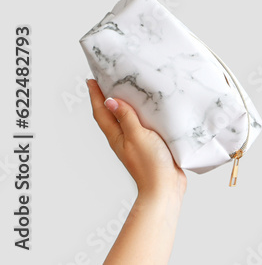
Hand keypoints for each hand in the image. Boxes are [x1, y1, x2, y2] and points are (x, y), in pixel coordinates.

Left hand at [87, 79, 186, 200]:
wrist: (165, 187)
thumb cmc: (150, 164)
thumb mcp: (137, 136)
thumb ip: (126, 118)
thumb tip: (110, 101)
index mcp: (117, 136)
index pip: (101, 113)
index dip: (95, 96)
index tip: (91, 80)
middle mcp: (124, 138)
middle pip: (110, 115)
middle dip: (106, 98)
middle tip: (106, 81)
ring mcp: (137, 142)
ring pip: (126, 119)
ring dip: (124, 105)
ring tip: (127, 90)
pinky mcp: (150, 145)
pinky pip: (142, 125)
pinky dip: (141, 114)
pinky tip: (150, 110)